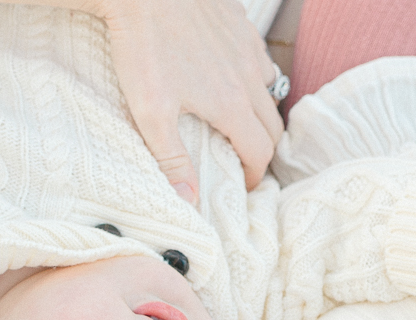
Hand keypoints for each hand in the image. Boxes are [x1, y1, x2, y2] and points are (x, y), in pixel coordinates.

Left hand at [98, 0, 283, 202]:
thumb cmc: (142, 48)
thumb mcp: (150, 112)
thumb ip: (172, 159)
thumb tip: (190, 201)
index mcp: (231, 104)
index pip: (260, 152)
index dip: (255, 176)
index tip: (244, 185)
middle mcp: (249, 75)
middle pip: (273, 124)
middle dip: (262, 149)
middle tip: (243, 161)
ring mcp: (247, 45)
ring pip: (270, 87)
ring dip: (261, 111)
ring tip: (238, 121)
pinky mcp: (238, 22)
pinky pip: (259, 55)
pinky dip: (254, 74)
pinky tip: (230, 74)